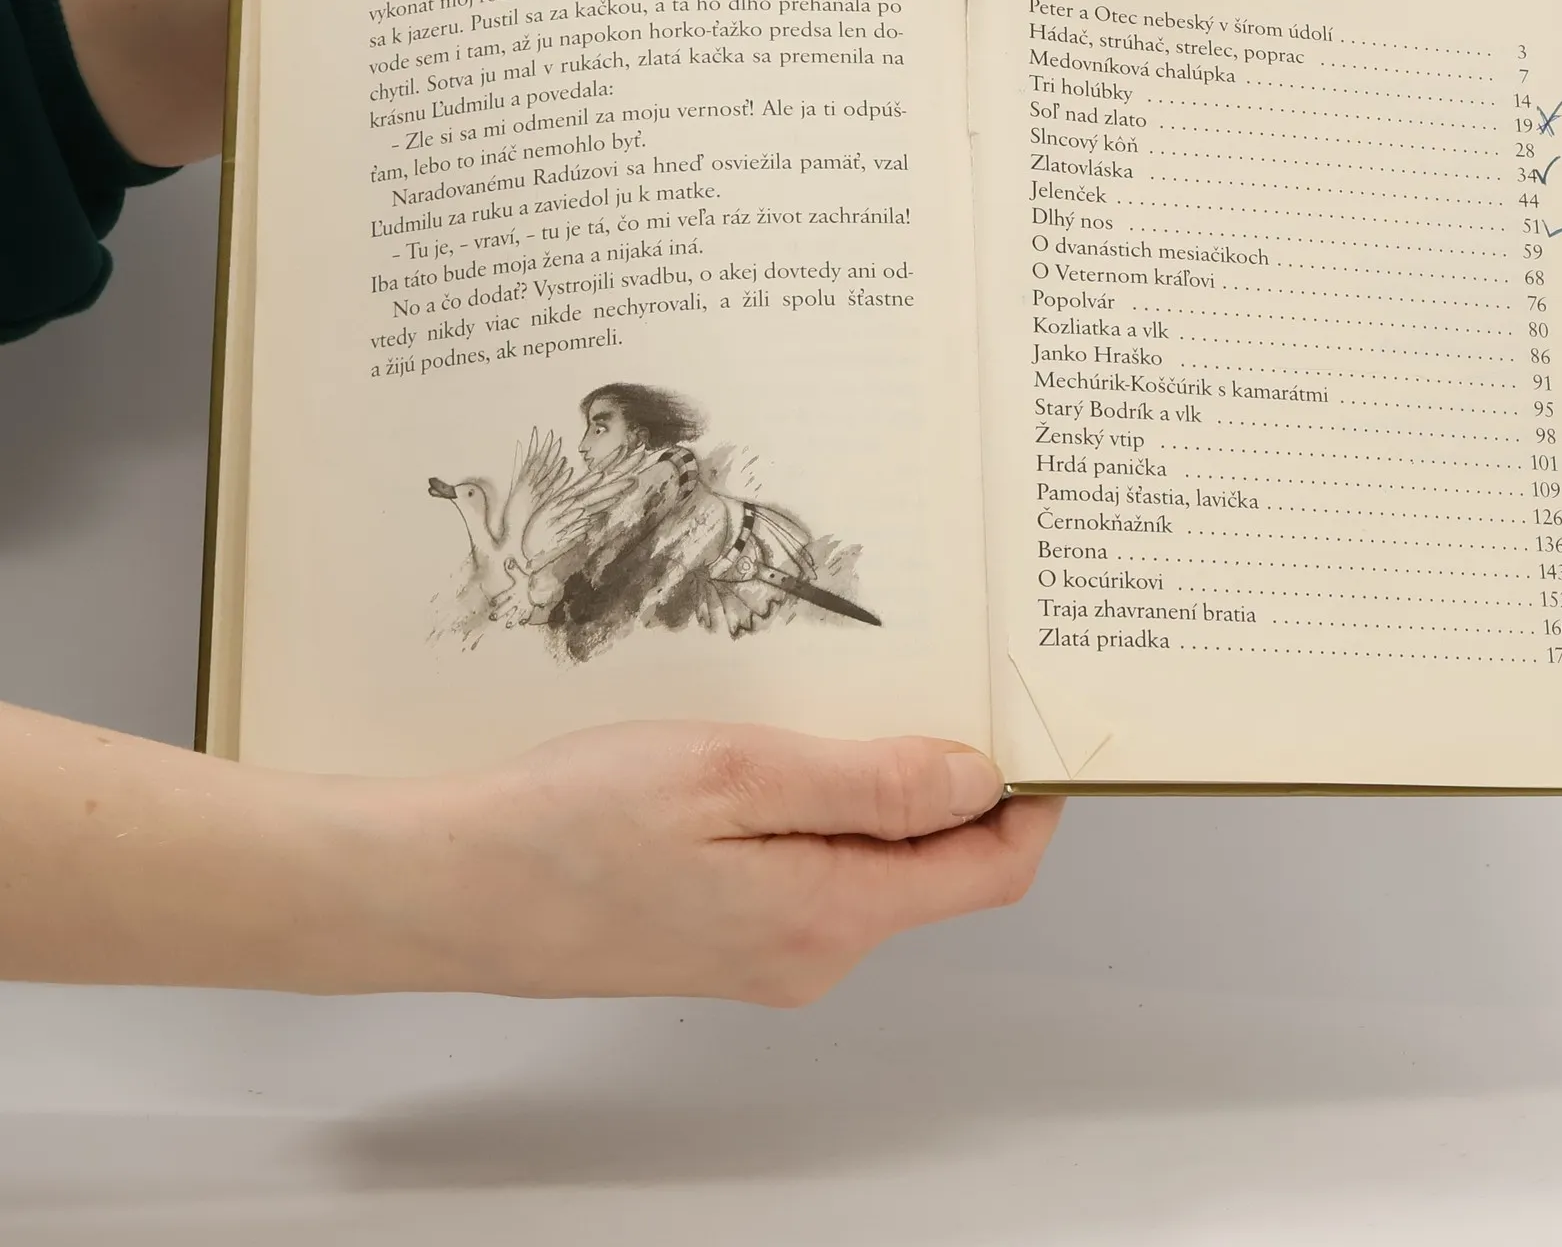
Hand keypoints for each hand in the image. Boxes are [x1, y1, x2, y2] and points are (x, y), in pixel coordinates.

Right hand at [402, 721, 1058, 1001]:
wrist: (448, 888)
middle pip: (936, 871)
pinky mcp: (726, 937)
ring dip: (882, 793)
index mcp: (830, 915)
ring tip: (849, 705)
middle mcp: (813, 953)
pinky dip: (824, 814)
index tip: (1036, 726)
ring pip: (872, 868)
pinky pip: (813, 873)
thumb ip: (872, 784)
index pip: (989, 871)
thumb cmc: (573, 823)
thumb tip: (980, 781)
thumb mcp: (738, 774)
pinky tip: (777, 757)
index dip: (1030, 800)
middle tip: (946, 684)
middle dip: (958, 784)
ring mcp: (767, 954)